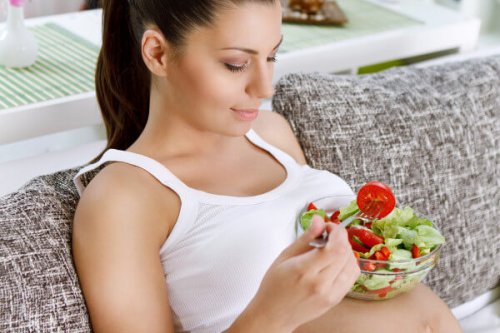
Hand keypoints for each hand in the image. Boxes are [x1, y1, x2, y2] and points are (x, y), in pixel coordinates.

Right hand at [233, 215, 359, 331]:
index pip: (336, 248)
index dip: (337, 232)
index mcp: (304, 270)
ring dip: (346, 251)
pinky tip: (336, 261)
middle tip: (328, 235)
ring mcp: (330, 294)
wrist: (273, 315)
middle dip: (340, 238)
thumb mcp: (285, 256)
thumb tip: (319, 221)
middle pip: (346, 254)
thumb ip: (306, 237)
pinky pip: (352, 277)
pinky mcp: (336, 300)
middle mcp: (320, 284)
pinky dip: (348, 264)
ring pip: (352, 264)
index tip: (329, 227)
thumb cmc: (274, 286)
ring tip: (331, 248)